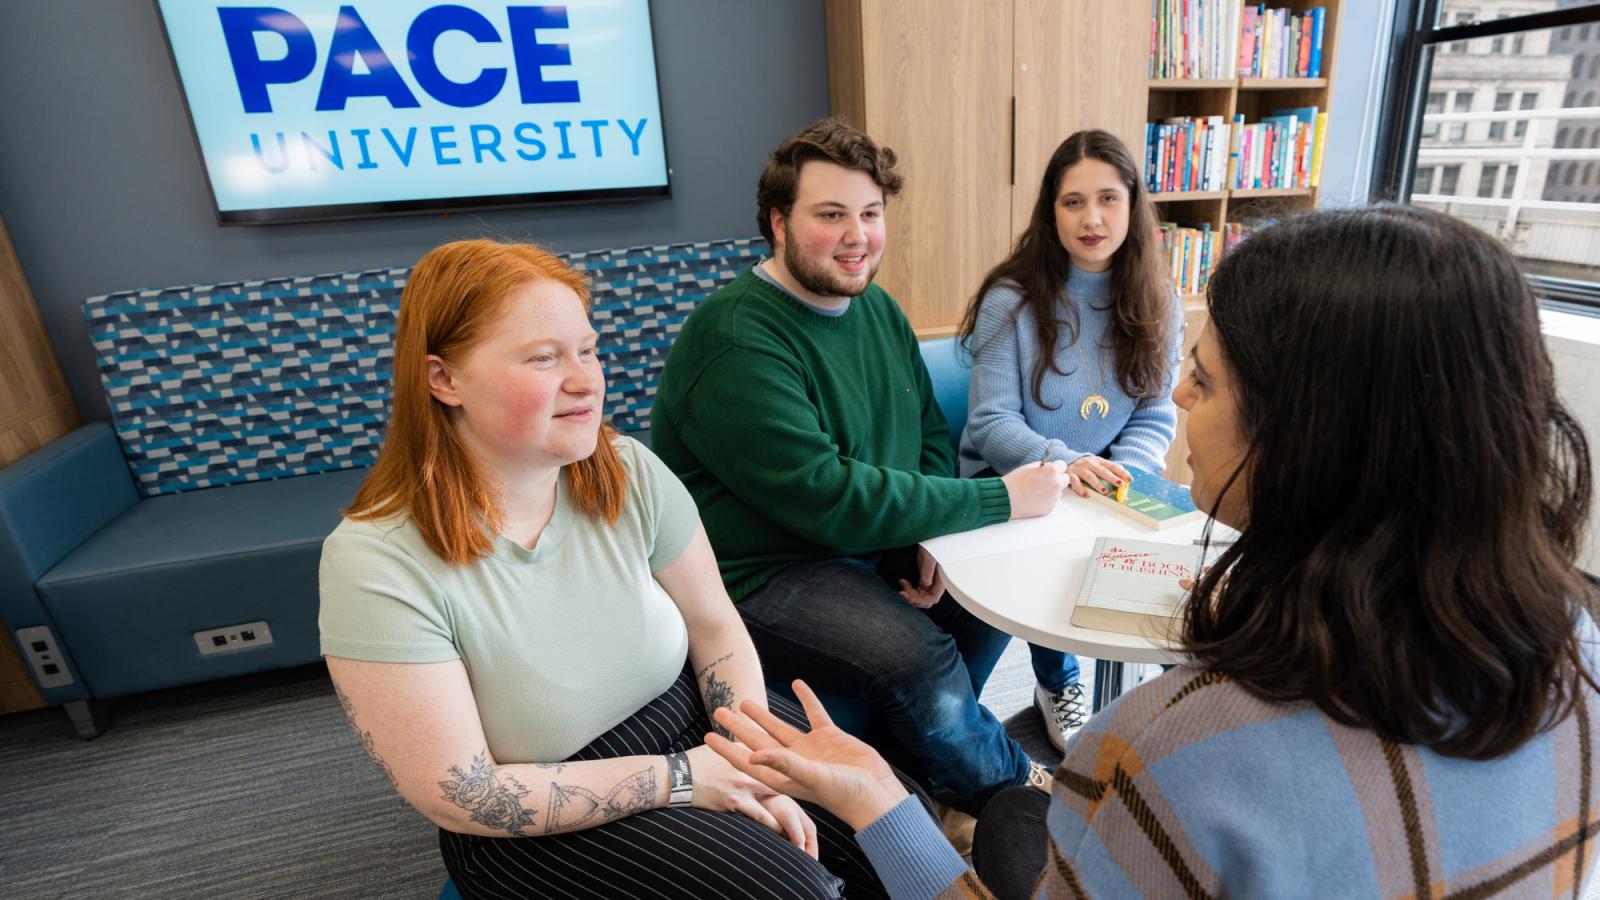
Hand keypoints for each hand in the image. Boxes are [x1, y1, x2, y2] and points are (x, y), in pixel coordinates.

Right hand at [685, 744, 817, 857]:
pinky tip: (784, 836)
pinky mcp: (734, 801)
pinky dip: (774, 826)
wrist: (674, 775)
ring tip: (802, 836)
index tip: (807, 793)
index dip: (796, 782)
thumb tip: (756, 755)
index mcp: (750, 757)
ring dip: (792, 820)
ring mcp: (744, 785)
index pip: (781, 771)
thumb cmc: (696, 763)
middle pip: (785, 788)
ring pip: (779, 803)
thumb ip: (742, 752)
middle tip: (808, 824)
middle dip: (798, 807)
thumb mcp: (723, 750)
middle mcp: (751, 770)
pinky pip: (760, 816)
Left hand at [705, 680, 908, 831]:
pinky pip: (815, 714)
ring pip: (781, 728)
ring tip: (744, 701)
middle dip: (739, 727)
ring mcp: (812, 749)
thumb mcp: (812, 778)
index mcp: (784, 777)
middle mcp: (794, 762)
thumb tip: (753, 755)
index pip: (748, 760)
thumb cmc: (844, 794)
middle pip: (759, 741)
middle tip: (719, 710)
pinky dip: (806, 700)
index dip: (727, 748)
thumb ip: (785, 763)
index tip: (707, 736)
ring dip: (764, 715)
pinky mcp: (831, 737)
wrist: (877, 793)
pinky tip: (797, 684)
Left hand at [897, 545, 944, 607]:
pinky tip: (903, 582)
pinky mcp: (924, 578)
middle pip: (926, 599)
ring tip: (903, 583)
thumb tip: (925, 586)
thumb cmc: (933, 546)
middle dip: (914, 598)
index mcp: (941, 581)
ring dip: (910, 593)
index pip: (933, 598)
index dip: (921, 601)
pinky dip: (909, 588)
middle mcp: (936, 583)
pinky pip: (917, 589)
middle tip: (902, 591)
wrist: (929, 539)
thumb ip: (927, 573)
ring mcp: (929, 581)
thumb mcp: (929, 559)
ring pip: (920, 595)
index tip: (908, 597)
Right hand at [1001, 459, 1069, 518]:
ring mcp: (1054, 498)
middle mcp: (1056, 484)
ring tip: (1036, 490)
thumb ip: (1043, 466)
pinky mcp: (1050, 508)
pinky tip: (1034, 498)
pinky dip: (1046, 499)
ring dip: (1052, 489)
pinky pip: (1052, 501)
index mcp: (1051, 471)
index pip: (1062, 465)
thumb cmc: (1015, 482)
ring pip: (1058, 491)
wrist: (1006, 499)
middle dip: (1058, 478)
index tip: (1050, 469)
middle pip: (1065, 479)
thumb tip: (1050, 466)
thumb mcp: (1029, 467)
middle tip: (1046, 479)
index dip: (1055, 466)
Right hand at [1066, 455, 1130, 498]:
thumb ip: (1111, 469)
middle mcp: (1090, 464)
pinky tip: (1085, 495)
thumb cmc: (1087, 466)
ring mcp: (1080, 469)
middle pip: (1102, 471)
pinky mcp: (1070, 475)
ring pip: (1089, 476)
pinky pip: (1075, 482)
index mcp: (1098, 461)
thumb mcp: (1099, 465)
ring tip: (1104, 491)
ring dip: (1097, 484)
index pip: (1112, 466)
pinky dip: (1080, 488)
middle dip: (1111, 477)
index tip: (1129, 479)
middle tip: (1119, 484)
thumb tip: (1126, 476)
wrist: (1067, 461)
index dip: (1121, 472)